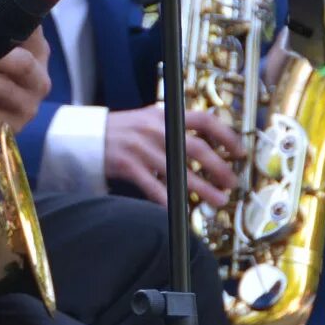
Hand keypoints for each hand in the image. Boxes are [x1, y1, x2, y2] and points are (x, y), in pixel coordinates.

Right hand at [104, 104, 241, 208]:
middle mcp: (155, 129)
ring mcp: (142, 148)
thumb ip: (173, 127)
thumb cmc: (121, 130)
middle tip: (231, 182)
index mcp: (163, 114)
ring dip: (203, 188)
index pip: (202, 120)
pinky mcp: (129, 166)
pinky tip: (180, 210)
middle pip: (196, 149)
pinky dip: (169, 201)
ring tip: (218, 199)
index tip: (239, 151)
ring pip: (180, 172)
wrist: (86, 136)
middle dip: (219, 168)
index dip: (226, 135)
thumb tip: (207, 145)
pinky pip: (155, 188)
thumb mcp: (148, 119)